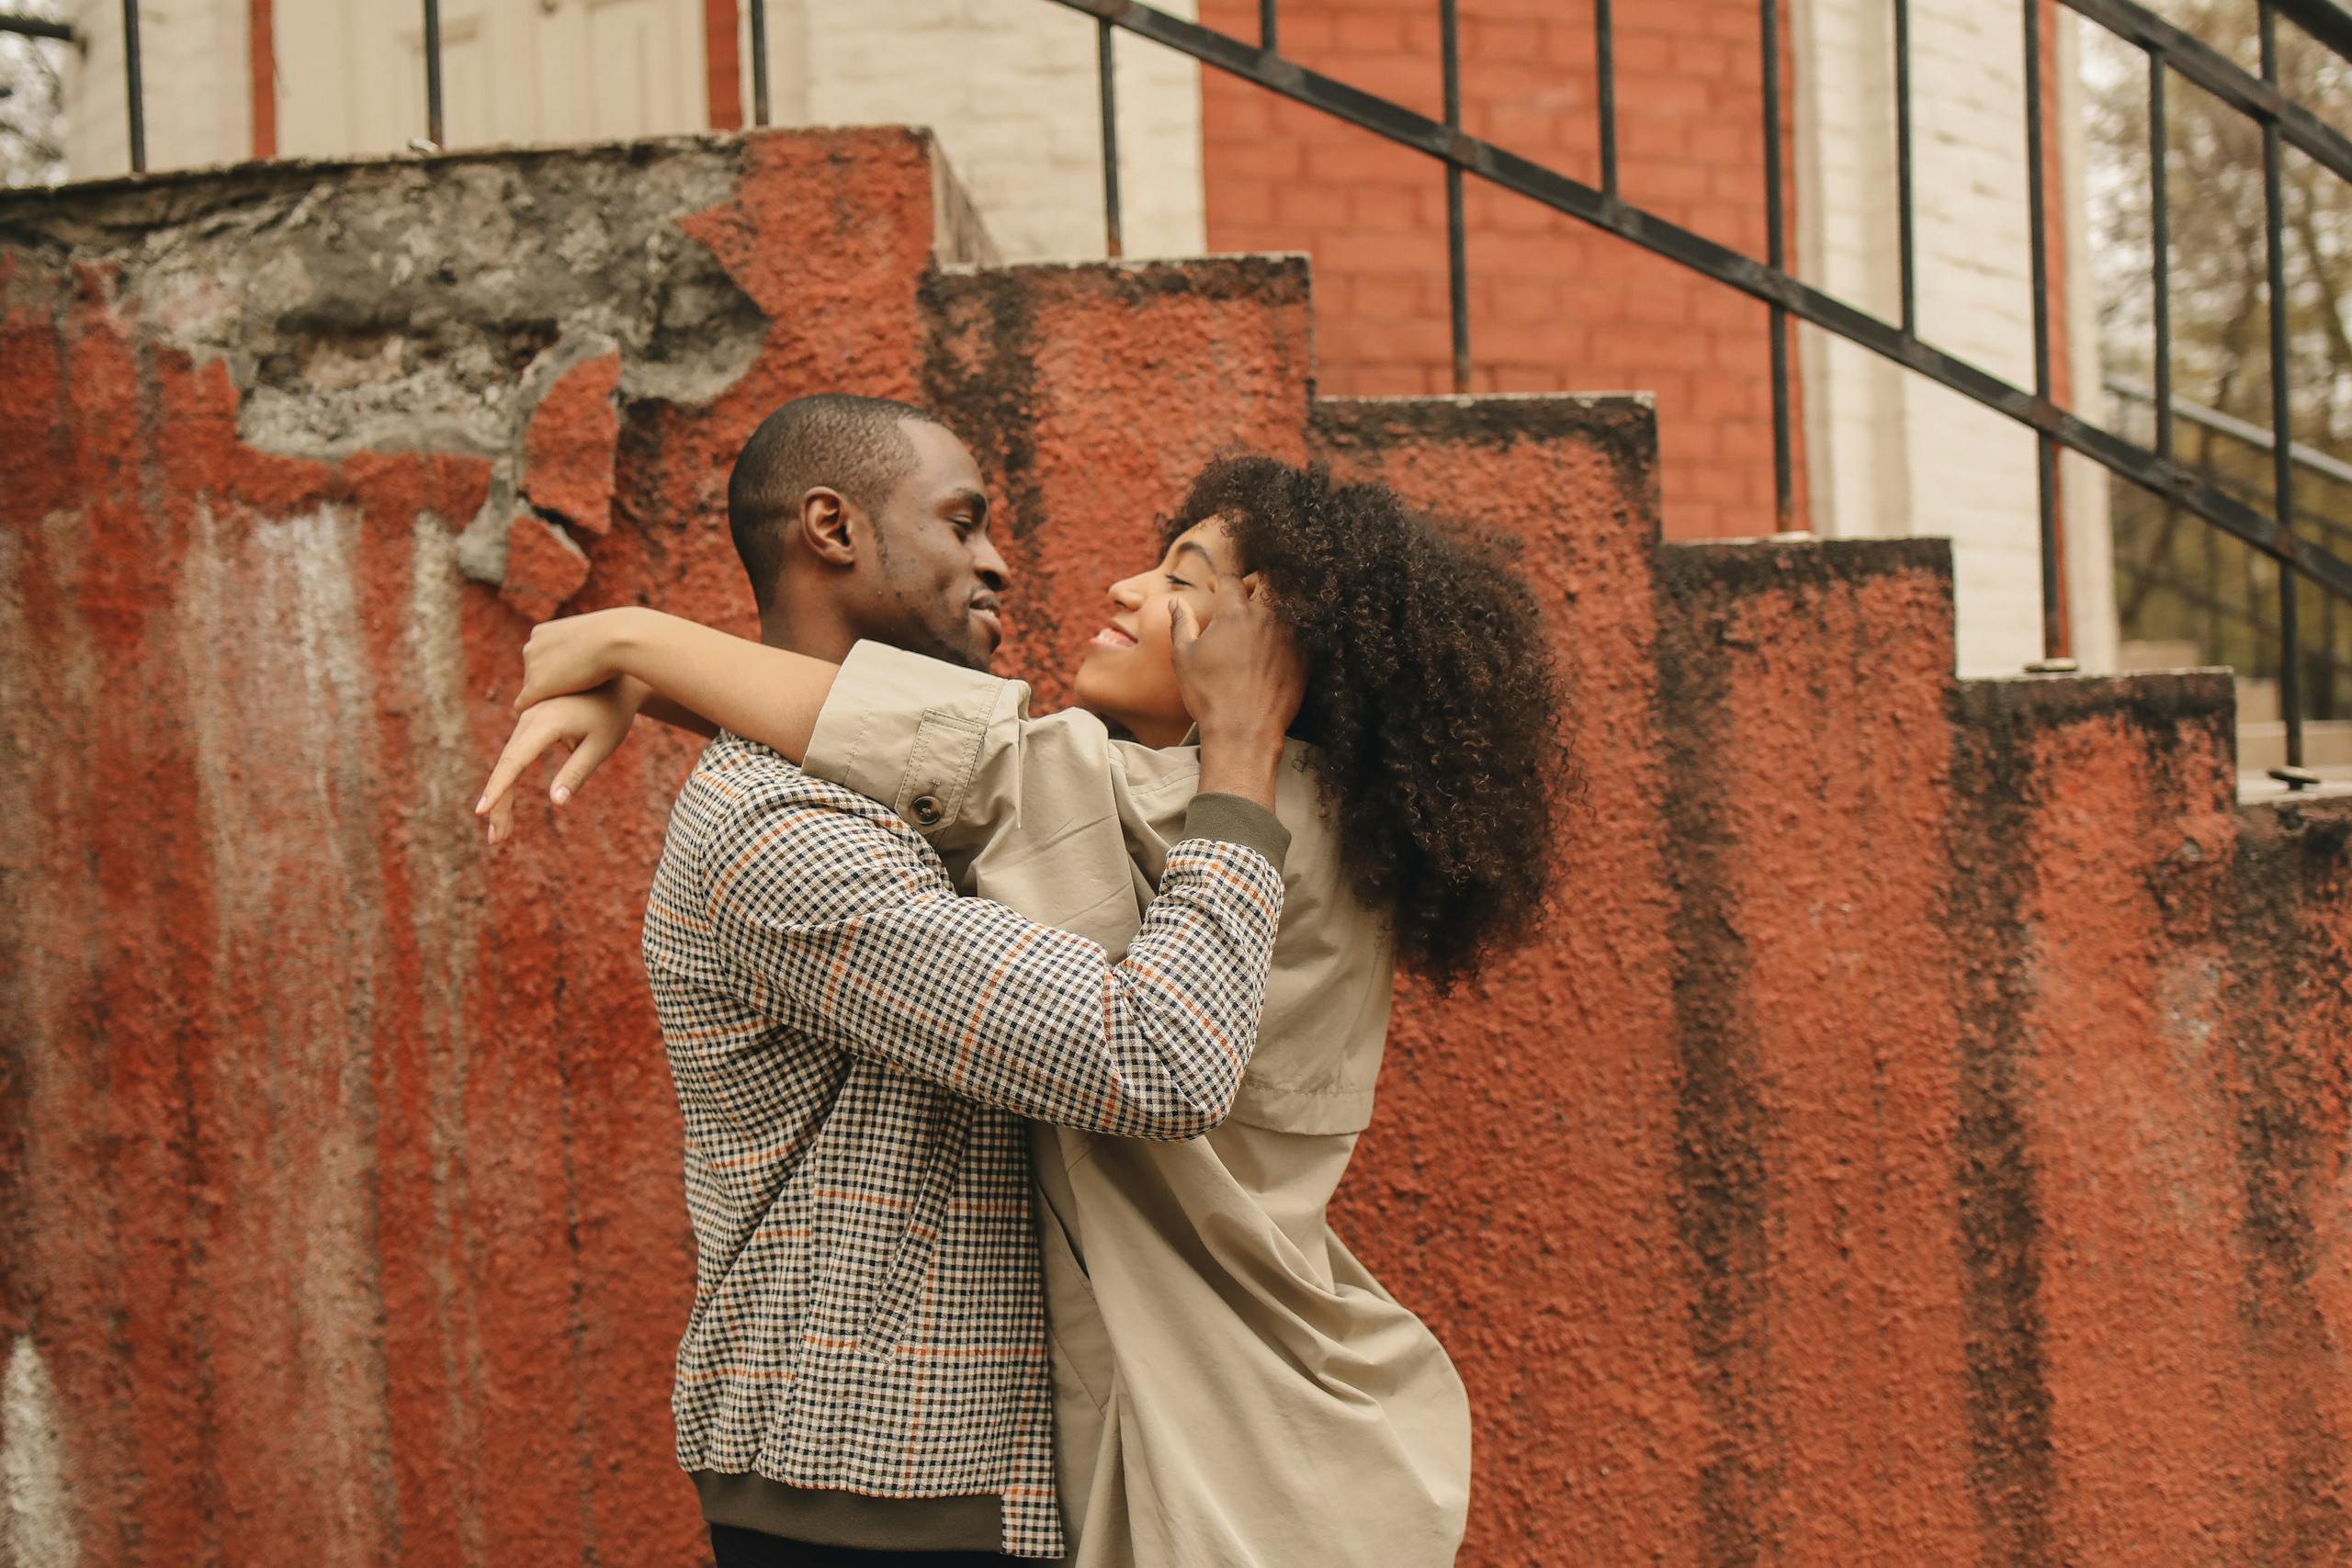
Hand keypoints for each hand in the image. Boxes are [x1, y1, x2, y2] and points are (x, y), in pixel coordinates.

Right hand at [475, 679, 643, 845]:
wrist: (616, 676)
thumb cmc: (613, 714)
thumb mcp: (601, 745)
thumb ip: (577, 772)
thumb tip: (556, 803)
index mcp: (546, 723)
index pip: (515, 761)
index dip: (498, 788)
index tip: (482, 812)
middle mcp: (530, 718)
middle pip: (507, 765)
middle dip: (498, 803)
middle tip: (496, 840)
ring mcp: (528, 717)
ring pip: (508, 760)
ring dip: (502, 795)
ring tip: (502, 833)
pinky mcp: (531, 720)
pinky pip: (515, 753)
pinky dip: (509, 779)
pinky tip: (505, 805)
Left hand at [512, 606, 644, 712]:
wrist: (615, 640)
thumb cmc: (617, 639)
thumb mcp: (598, 637)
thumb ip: (588, 643)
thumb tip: (597, 649)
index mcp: (541, 633)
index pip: (541, 658)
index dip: (555, 673)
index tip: (570, 685)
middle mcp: (532, 648)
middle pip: (533, 675)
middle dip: (548, 687)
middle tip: (567, 702)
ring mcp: (532, 668)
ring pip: (530, 691)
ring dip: (543, 701)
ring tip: (562, 715)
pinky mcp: (535, 688)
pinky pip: (523, 706)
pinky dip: (530, 714)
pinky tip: (542, 727)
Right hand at [1171, 573, 1304, 808]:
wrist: (1244, 732)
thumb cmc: (1209, 695)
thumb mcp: (1184, 657)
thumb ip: (1181, 623)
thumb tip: (1177, 604)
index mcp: (1235, 612)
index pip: (1230, 580)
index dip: (1219, 581)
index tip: (1214, 587)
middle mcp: (1267, 616)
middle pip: (1268, 581)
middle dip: (1255, 582)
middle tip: (1245, 593)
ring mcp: (1291, 634)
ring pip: (1289, 602)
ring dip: (1276, 603)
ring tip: (1264, 615)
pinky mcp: (1306, 654)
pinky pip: (1304, 628)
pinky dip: (1292, 627)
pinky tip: (1279, 639)